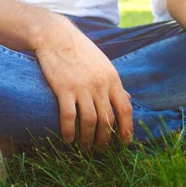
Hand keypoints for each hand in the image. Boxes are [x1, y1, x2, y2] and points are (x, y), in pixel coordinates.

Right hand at [34, 15, 132, 149]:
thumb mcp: (104, 65)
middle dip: (105, 139)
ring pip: (90, 122)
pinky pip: (68, 116)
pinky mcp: (63, 89)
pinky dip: (69, 131)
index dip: (126, 128)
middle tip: (101, 150)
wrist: (56, 36)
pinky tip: (68, 139)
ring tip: (85, 149)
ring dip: (88, 139)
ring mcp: (82, 88)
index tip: (125, 143)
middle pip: (107, 120)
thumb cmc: (81, 51)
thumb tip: (129, 99)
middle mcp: (100, 85)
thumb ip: (115, 84)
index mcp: (112, 79)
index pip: (125, 109)